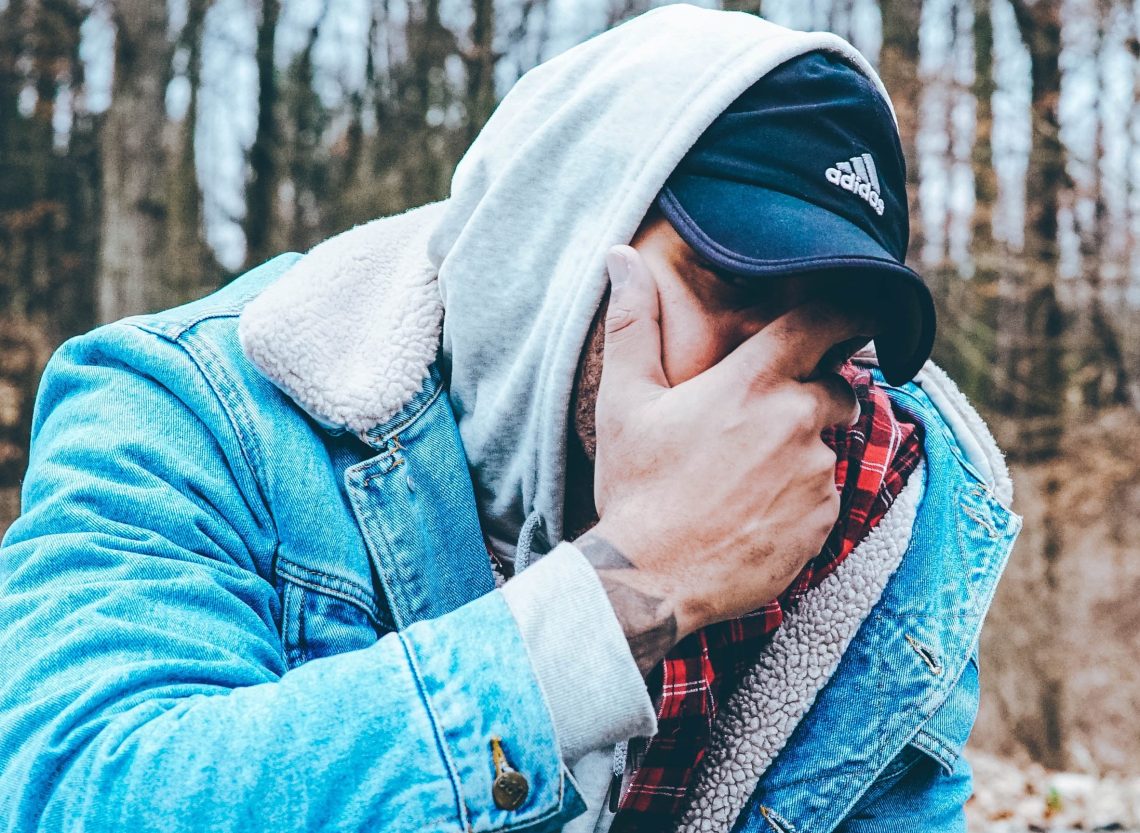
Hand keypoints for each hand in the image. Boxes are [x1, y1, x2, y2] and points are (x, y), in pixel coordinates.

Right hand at [575, 245, 864, 675]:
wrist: (649, 579)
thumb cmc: (636, 486)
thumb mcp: (625, 400)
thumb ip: (632, 322)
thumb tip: (618, 257)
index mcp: (753, 383)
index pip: (824, 324)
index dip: (848, 311)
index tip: (859, 312)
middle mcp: (797, 423)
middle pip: (835, 389)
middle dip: (813, 394)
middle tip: (760, 419)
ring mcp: (815, 476)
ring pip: (827, 446)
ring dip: (802, 450)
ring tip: (745, 476)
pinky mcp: (822, 523)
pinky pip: (825, 497)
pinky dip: (800, 498)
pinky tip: (754, 512)